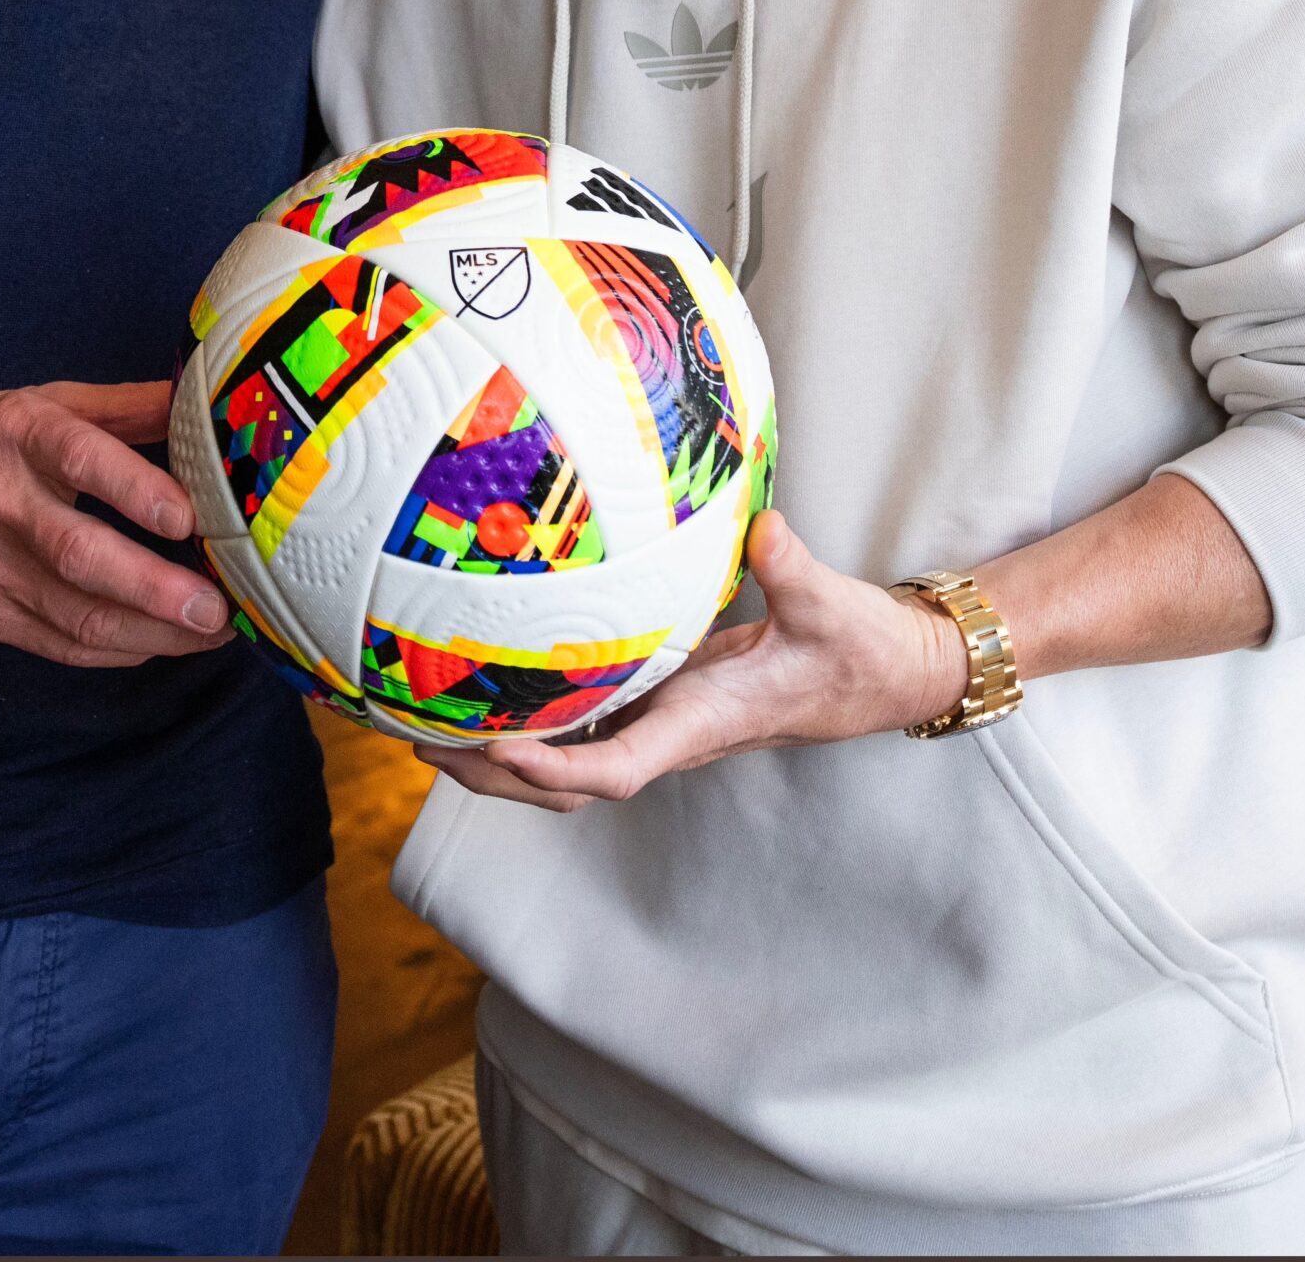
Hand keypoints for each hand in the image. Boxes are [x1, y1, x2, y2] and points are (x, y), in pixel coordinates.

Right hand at [0, 380, 232, 667]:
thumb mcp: (41, 401)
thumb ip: (121, 406)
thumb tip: (198, 402)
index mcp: (16, 433)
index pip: (78, 458)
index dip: (135, 489)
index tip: (189, 517)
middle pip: (78, 554)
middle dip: (155, 589)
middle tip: (217, 606)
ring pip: (73, 615)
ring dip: (150, 632)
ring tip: (210, 633)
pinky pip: (57, 645)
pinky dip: (116, 650)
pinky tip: (161, 643)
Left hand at [417, 513, 967, 809]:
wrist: (887, 675)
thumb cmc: (860, 649)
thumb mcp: (830, 605)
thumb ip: (791, 566)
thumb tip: (760, 520)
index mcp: (704, 724)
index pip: (621, 770)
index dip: (556, 769)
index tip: (498, 751)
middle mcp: (673, 734)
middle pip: (568, 783)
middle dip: (494, 773)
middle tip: (417, 738)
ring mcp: (664, 723)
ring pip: (568, 764)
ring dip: (499, 756)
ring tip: (425, 724)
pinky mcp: (663, 700)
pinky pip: (585, 726)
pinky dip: (532, 722)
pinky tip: (490, 691)